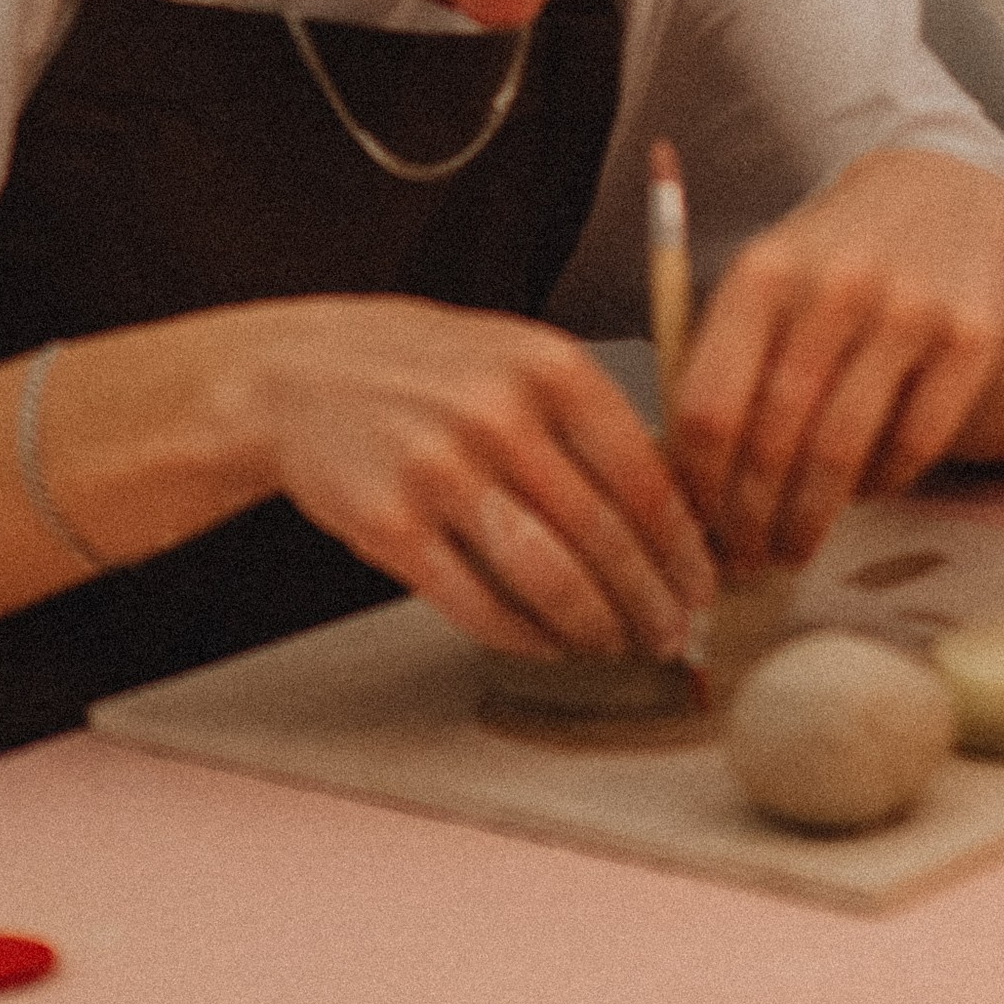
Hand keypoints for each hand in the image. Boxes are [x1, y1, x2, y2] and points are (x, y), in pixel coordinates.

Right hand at [218, 297, 716, 662]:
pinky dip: (526, 636)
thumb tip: (676, 514)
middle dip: (651, 600)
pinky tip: (550, 645)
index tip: (703, 584)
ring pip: (548, 578)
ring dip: (596, 627)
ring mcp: (439, 470)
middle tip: (672, 632)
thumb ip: (590, 422)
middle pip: (604, 535)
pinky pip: (478, 603)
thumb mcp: (519, 358)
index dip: (683, 546)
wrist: (301, 375)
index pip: (645, 475)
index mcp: (550, 366)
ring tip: (619, 646)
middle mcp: (498, 413)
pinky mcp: (389, 526)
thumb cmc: (431, 371)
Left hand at [669, 150, 1003, 574]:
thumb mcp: (763, 284)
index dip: (698, 487)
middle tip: (745, 560)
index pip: (709, 406)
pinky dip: (880, 485)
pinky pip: (914, 444)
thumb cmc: (827, 264)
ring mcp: (909, 309)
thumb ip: (721, 365)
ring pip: (842, 452)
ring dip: (810, 520)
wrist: (940, 195)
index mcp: (762, 273)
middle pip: (774, 439)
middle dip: (752, 520)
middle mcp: (834, 285)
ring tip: (794, 547)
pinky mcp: (971, 336)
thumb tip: (685, 494)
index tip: (695, 530)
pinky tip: (861, 492)